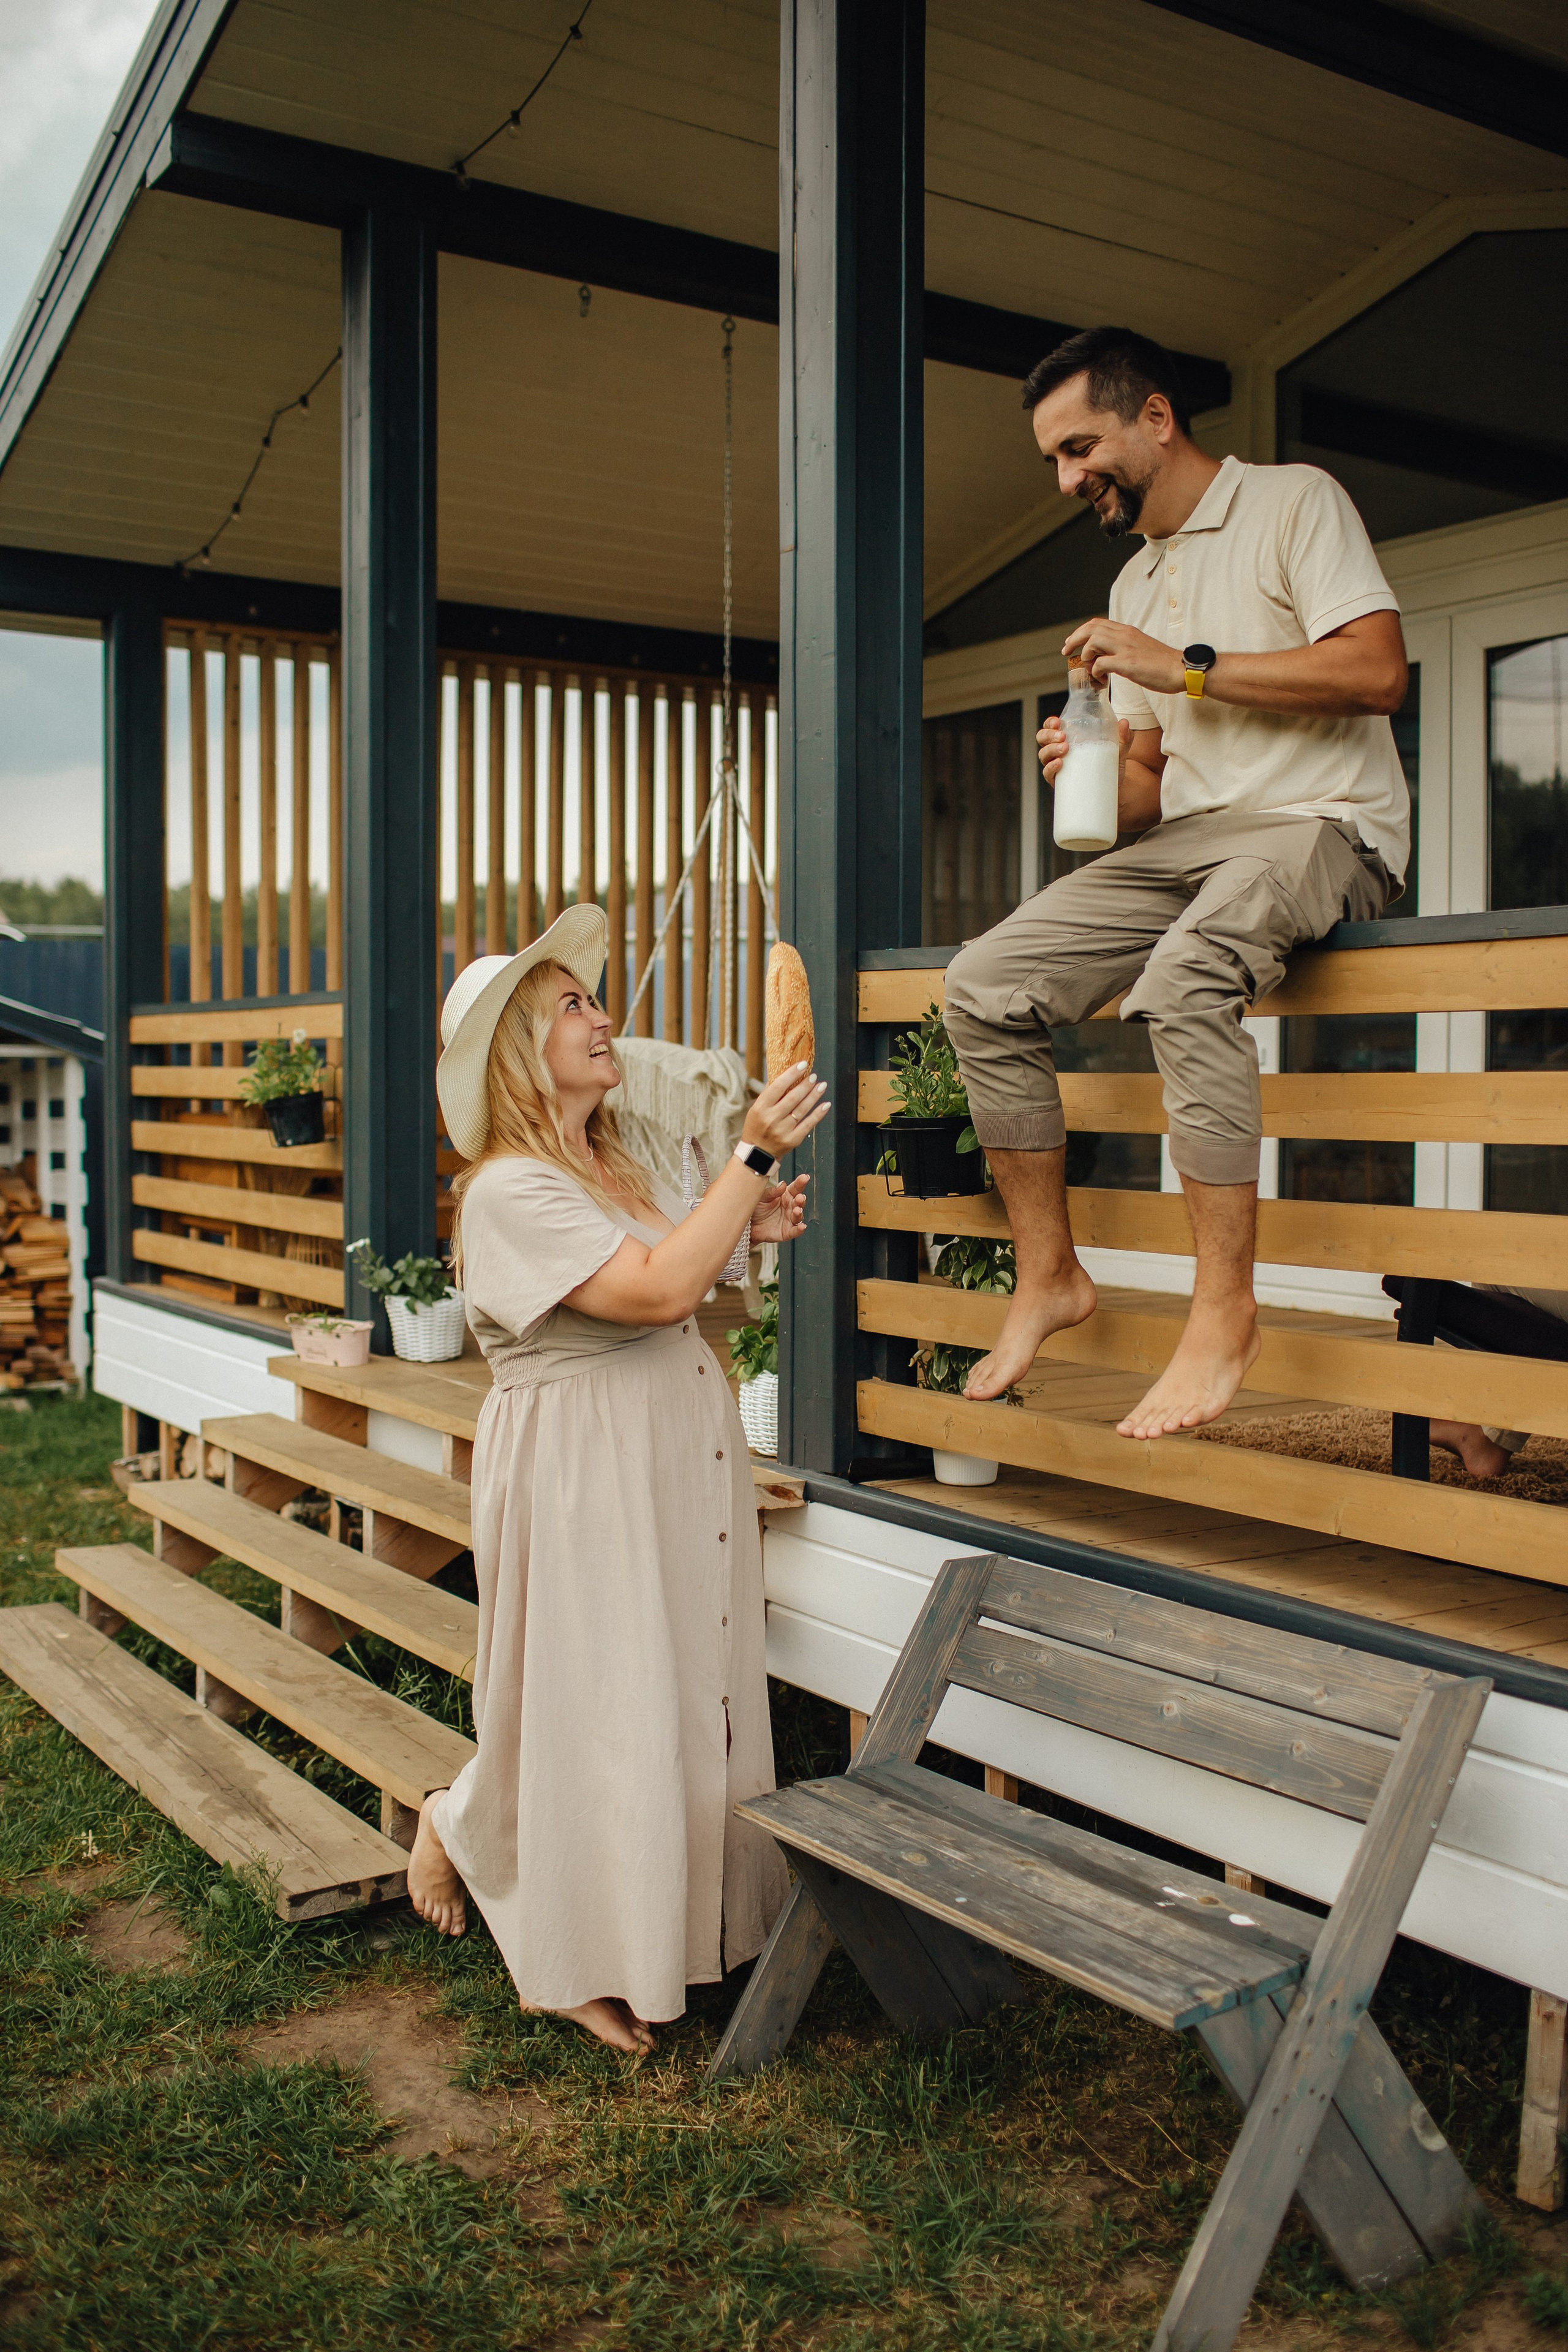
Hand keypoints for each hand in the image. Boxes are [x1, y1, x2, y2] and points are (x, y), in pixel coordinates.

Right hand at [742, 1063, 829, 1159]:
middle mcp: (771, 1118)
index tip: (802, 1065)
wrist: (757, 1154)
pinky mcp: (793, 1139)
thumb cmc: (757, 1127)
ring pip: (802, 1109)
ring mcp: (783, 1130)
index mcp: (760, 1108)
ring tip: (821, 1086)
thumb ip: (770, 1094)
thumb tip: (786, 1074)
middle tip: (814, 1076)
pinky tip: (825, 1104)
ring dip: (814, 1096)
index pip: (778, 1086)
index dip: (791, 1074)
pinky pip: (809, 1124)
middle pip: (793, 1097)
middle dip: (805, 1085)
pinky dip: (818, 1113)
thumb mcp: (756, 1109)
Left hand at [750, 1174, 808, 1244]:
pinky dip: (799, 1229)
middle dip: (801, 1199)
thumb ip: (773, 1191)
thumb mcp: (762, 1196)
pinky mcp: (787, 1232)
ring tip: (797, 1210)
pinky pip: (795, 1231)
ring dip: (799, 1212)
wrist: (748, 1225)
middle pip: (799, 1202)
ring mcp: (789, 1219)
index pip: (795, 1188)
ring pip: (798, 1216)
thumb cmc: (756, 1209)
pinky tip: (801, 1226)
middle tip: (799, 1197)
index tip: (804, 1177)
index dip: (800, 1183)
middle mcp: (789, 1207)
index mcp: (785, 1196)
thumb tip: (782, 1185)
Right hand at [1036, 713, 1132, 790]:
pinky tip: (1059, 764)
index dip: (1050, 723)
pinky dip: (1050, 768)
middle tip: (1062, 737)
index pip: (1051, 727)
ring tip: (1065, 749)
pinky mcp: (1060, 783)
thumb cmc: (1111, 767)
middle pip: (1042, 739)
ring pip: (1043, 755)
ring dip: (1050, 750)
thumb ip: (1123, 737)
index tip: (1058, 722)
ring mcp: (1058, 768)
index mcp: (1069, 739)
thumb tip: (1125, 723)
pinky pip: (1048, 775)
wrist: (1115, 792)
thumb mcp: (1119, 750)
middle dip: (1048, 735)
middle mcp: (1059, 752)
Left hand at [1062, 617, 1185, 696]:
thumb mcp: (1139, 648)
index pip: (1098, 623)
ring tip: (1089, 668)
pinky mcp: (1128, 664)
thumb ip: (1123, 647)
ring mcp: (1126, 649)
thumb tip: (1106, 656)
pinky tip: (1100, 678)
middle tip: (1066, 652)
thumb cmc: (1162, 663)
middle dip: (1074, 640)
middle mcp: (1125, 635)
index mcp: (1127, 631)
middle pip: (1091, 629)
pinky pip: (1101, 663)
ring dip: (1085, 656)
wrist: (1181, 669)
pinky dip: (1095, 671)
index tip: (1072, 643)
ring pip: (1093, 642)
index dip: (1080, 632)